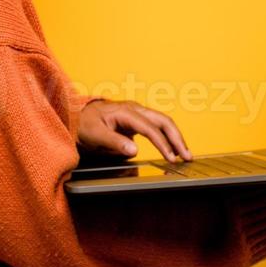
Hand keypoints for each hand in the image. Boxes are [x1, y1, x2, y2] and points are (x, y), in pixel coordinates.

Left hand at [76, 98, 193, 161]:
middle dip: (177, 138)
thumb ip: (114, 142)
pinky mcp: (138, 120)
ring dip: (176, 137)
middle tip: (187, 156)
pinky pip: (157, 126)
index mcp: (125, 112)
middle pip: (163, 121)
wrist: (78, 116)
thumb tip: (134, 150)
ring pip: (163, 122)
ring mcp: (138, 113)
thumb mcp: (94, 135)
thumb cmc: (84, 124)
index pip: (150, 128)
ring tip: (185, 155)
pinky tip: (173, 149)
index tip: (171, 158)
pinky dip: (167, 137)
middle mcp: (135, 109)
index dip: (162, 143)